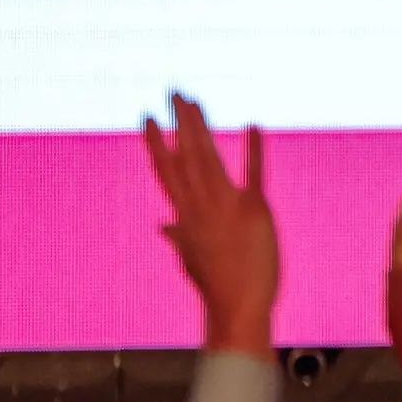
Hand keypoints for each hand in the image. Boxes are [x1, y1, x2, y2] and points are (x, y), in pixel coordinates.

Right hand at [143, 95, 277, 355]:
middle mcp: (199, 207)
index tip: (146, 117)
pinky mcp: (254, 210)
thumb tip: (163, 227)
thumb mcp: (191, 257)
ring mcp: (225, 207)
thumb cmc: (216, 284)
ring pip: (207, 159)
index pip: (166, 171)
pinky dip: (254, 149)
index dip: (155, 143)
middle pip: (184, 157)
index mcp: (184, 215)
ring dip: (200, 128)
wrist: (238, 308)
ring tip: (193, 101)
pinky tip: (254, 125)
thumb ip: (178, 236)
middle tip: (173, 92)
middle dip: (178, 123)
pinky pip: (253, 173)